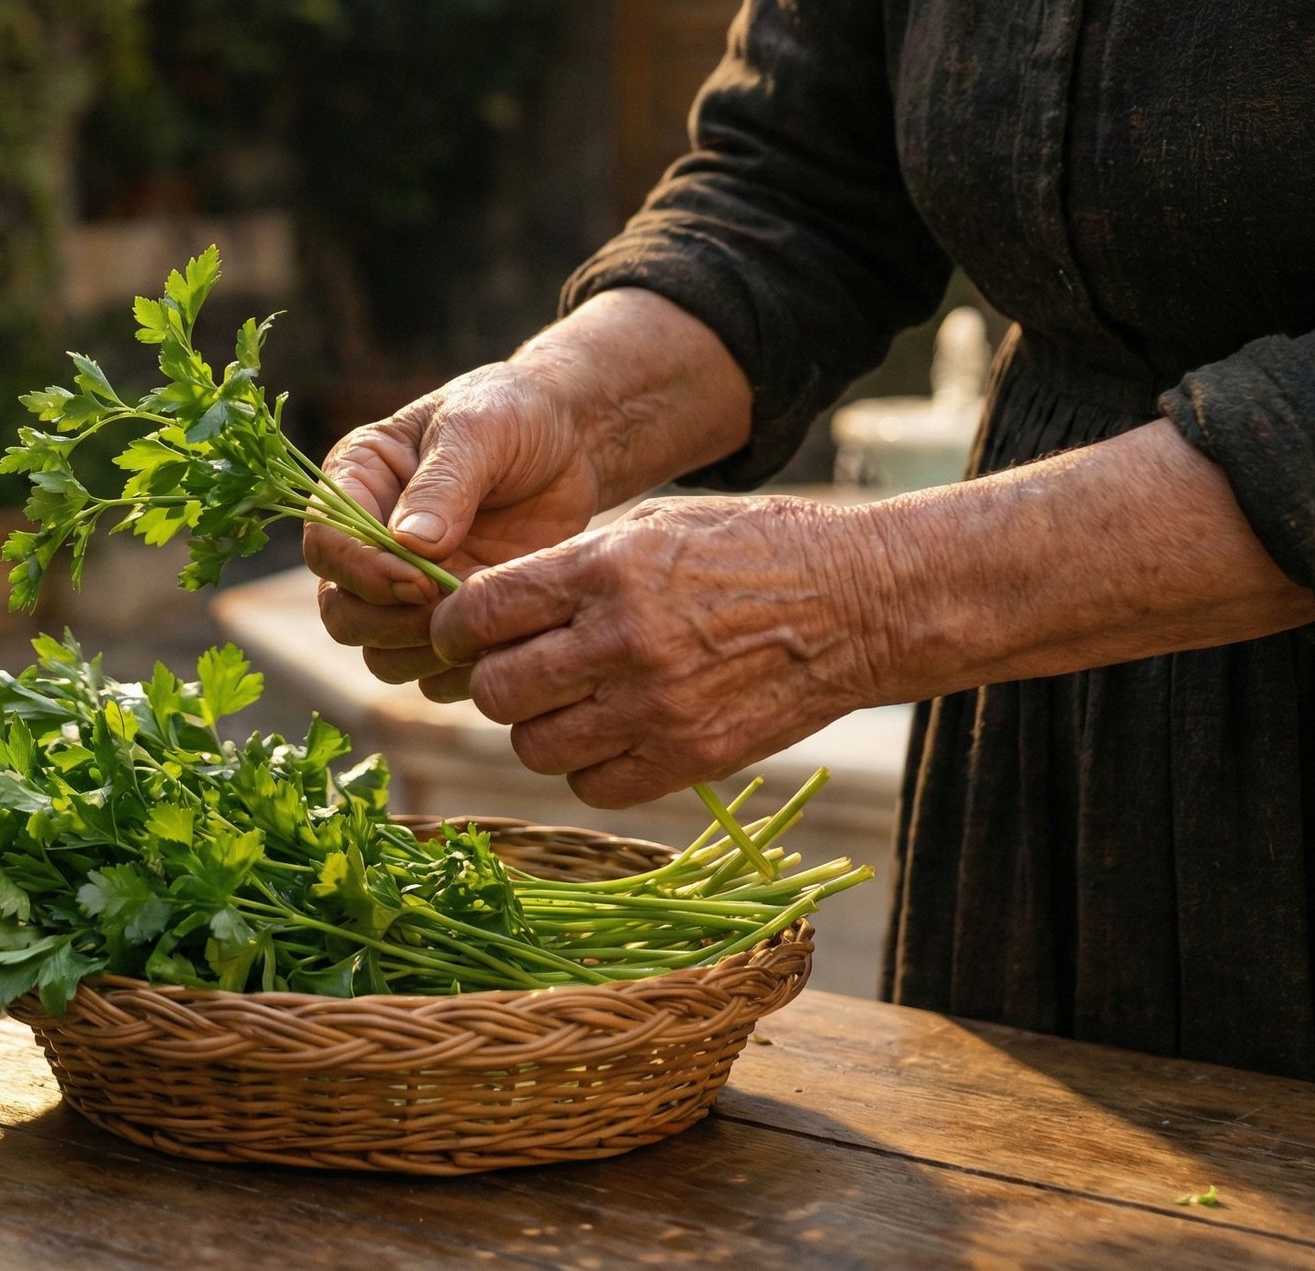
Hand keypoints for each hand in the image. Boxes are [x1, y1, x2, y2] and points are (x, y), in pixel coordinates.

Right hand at [305, 363, 605, 700]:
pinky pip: (432, 669)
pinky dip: (460, 670)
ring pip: (380, 653)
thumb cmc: (514, 415)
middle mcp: (369, 543)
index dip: (365, 572)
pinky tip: (503, 644)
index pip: (326, 545)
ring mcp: (408, 587)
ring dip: (425, 653)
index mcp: (356, 483)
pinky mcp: (450, 618)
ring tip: (481, 628)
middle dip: (390, 624)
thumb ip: (443, 482)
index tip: (422, 581)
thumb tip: (408, 544)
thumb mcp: (479, 427)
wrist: (571, 441)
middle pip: (341, 612)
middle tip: (452, 611)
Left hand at [429, 494, 895, 806]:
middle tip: (512, 670)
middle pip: (494, 688)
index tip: (458, 631)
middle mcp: (622, 640)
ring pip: (534, 745)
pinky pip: (592, 786)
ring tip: (566, 702)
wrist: (861, 602)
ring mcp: (656, 707)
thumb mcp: (653, 529)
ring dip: (537, 727)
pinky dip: (587, 768)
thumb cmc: (752, 551)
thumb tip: (485, 605)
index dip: (452, 626)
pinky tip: (609, 736)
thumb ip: (571, 569)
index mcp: (606, 569)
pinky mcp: (689, 758)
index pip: (480, 611)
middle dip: (490, 680)